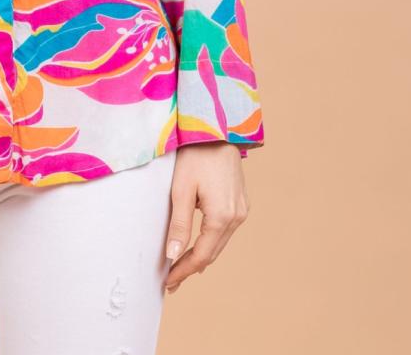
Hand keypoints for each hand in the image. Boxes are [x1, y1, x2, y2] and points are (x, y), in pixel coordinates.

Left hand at [163, 141, 249, 294]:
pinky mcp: (240, 201)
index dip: (184, 270)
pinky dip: (211, 240)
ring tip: (181, 266)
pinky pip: (225, 229)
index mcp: (222, 216)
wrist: (216, 128)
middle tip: (172, 280)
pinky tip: (199, 244)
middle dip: (192, 267)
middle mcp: (237, 216)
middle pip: (213, 252)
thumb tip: (173, 256)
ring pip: (220, 242)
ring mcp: (241, 209)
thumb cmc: (196, 155)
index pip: (202, 255)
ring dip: (202, 255)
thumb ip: (179, 225)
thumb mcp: (181, 189)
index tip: (168, 282)